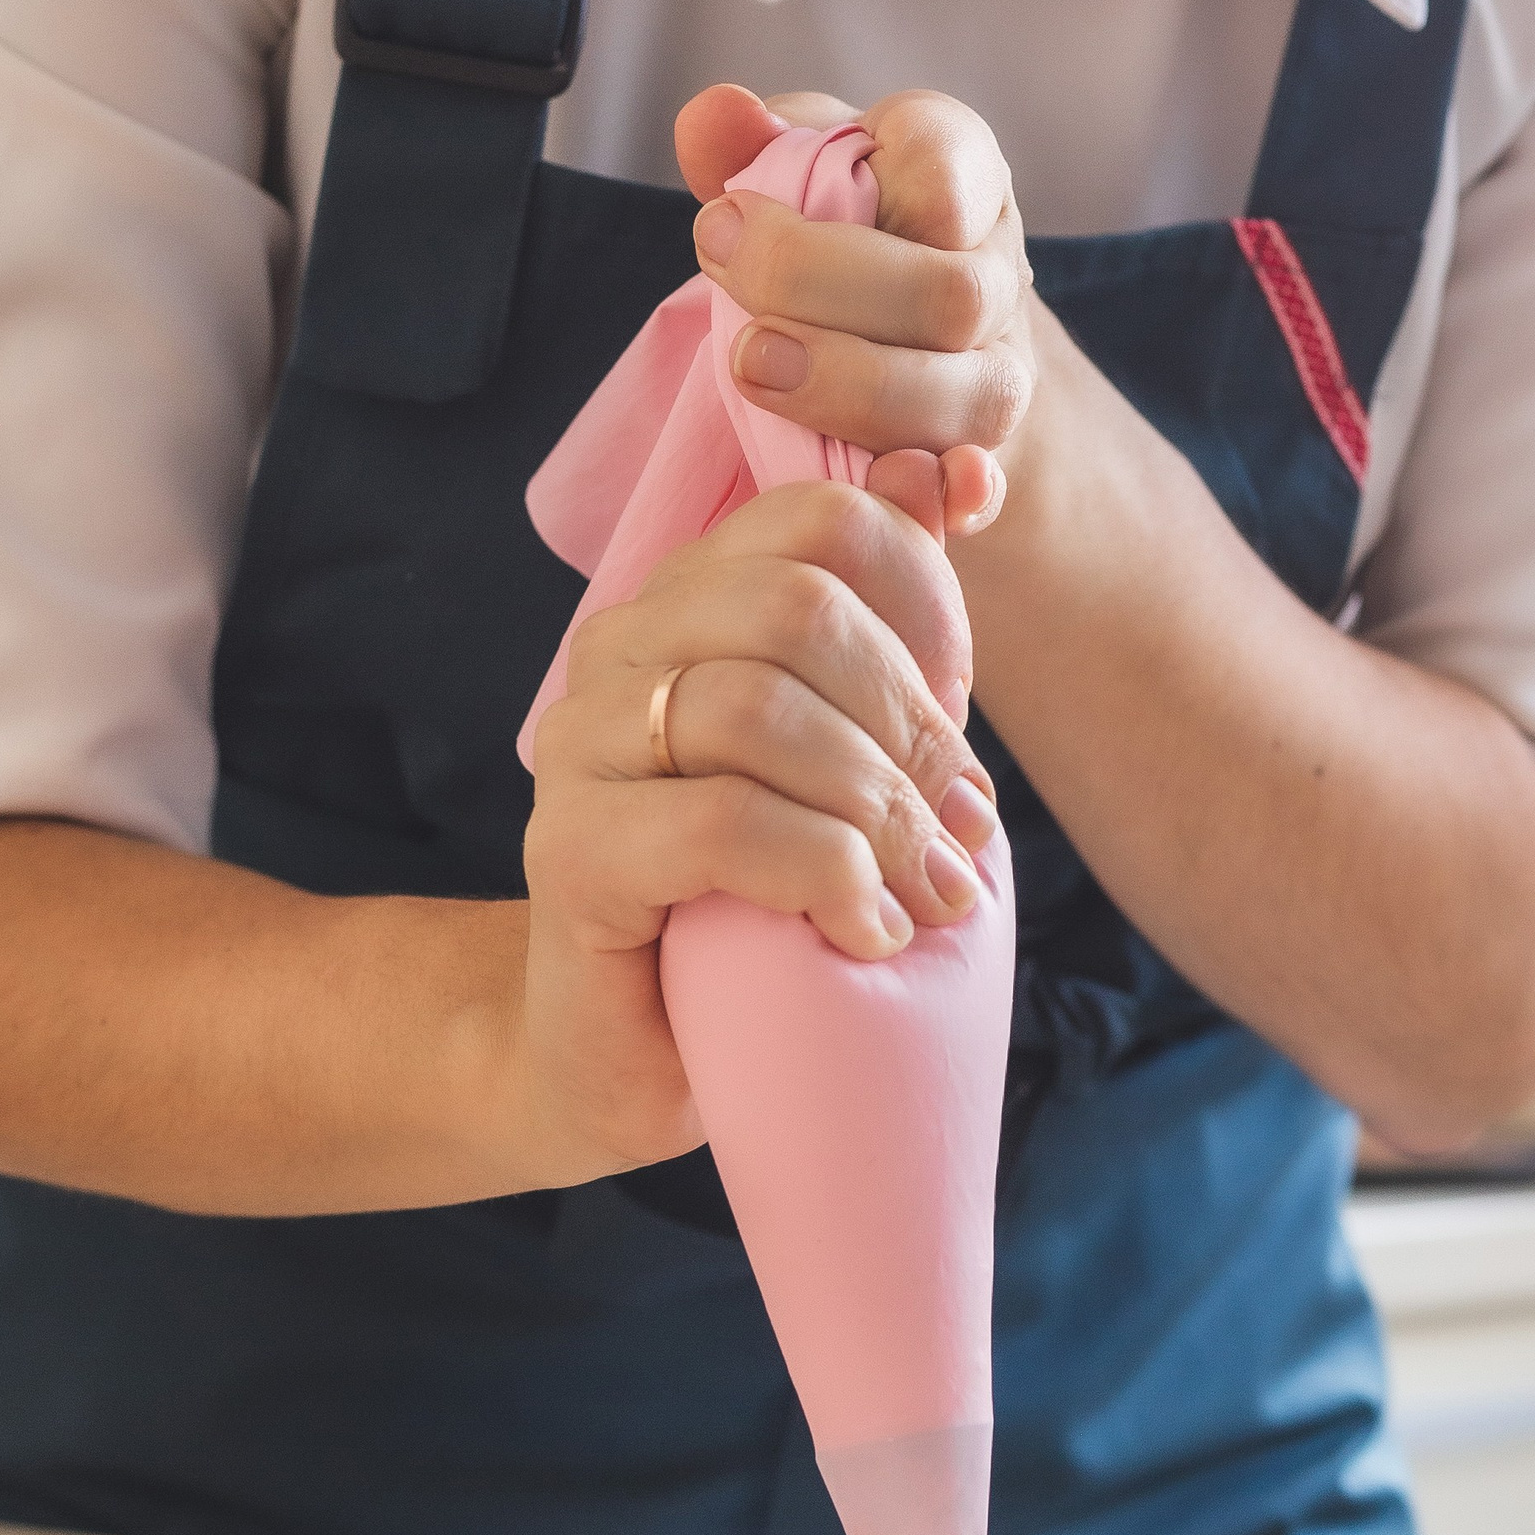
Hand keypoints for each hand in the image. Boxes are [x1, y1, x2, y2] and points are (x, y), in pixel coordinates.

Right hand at [518, 479, 999, 1178]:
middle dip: (910, 724)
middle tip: (957, 834)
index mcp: (693, 602)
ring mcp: (583, 746)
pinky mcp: (572, 852)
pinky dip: (823, 876)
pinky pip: (721, 822)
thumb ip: (894, 628)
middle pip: (798, 605)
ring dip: (876, 811)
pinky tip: (862, 932)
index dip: (925, 606)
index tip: (961, 723)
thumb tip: (950, 475)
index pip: (820, 521)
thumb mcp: (855, 761)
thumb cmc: (762, 907)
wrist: (638, 1059)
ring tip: (924, 896)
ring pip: (759, 707)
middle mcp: (623, 648)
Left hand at [675, 82, 1034, 536]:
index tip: (731, 205)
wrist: (895, 337)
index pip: (949, 165)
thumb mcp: (793, 173)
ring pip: (965, 395)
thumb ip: (751, 144)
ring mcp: (994, 375)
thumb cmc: (834, 237)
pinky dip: (949, 495)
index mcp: (958, 177)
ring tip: (751, 366)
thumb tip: (714, 114)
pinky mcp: (978, 459)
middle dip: (822, 285)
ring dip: (853, 386)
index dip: (863, 183)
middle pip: (947, 292)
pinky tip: (895, 491)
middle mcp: (994, 275)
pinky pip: (981, 487)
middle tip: (717, 268)